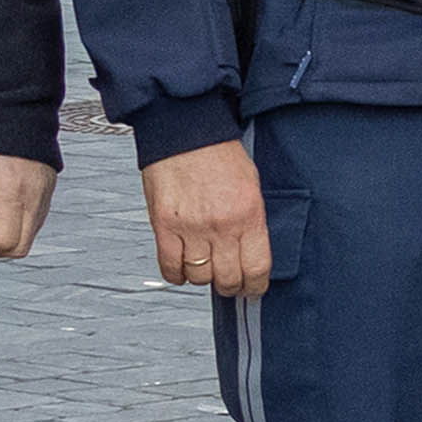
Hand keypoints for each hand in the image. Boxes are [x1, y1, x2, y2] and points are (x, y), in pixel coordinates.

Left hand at [0, 152, 53, 259]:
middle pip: (18, 248)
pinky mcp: (47, 188)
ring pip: (28, 236)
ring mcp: (44, 193)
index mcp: (13, 191)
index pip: (3, 243)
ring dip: (3, 234)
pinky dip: (15, 221)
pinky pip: (34, 219)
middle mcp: (35, 196)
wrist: (14, 99)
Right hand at [145, 141, 272, 294]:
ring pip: (200, 277)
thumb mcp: (251, 187)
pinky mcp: (165, 226)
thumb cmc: (219, 155)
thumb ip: (252, 222)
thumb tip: (251, 254)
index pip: (256, 268)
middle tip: (227, 280)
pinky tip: (182, 266)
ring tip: (204, 266)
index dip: (255, 287)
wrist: (186, 132)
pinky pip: (170, 267)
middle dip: (230, 286)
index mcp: (249, 215)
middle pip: (228, 278)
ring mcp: (191, 228)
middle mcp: (222, 225)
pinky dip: (176, 273)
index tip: (252, 289)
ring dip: (202, 277)